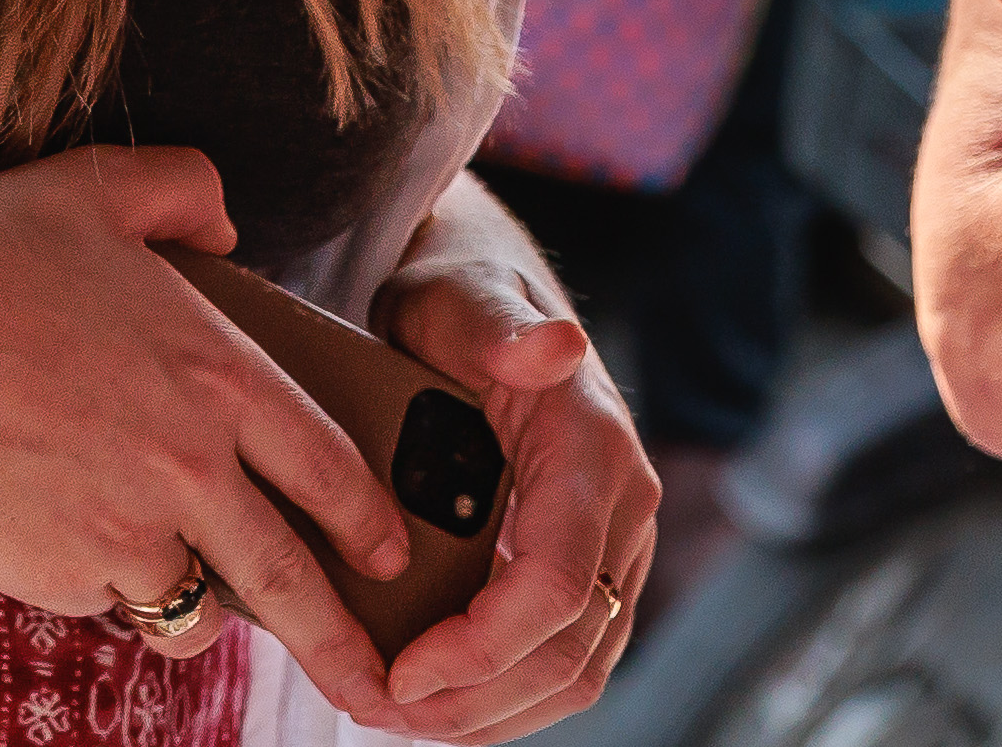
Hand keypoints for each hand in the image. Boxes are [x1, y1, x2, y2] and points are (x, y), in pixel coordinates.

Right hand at [0, 148, 410, 720]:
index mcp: (219, 375)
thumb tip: (230, 227)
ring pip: (192, 603)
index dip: (369, 518)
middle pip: (289, 578)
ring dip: (197, 601)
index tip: (392, 552)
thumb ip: (188, 192)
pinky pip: (106, 598)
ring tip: (179, 576)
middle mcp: (189, 465)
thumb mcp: (106, 185)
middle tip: (376, 684)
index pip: (327, 466)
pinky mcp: (60, 574)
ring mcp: (124, 529)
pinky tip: (68, 529)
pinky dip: (104, 583)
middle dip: (342, 642)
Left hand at [373, 255, 659, 740]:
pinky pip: (567, 660)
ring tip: (398, 715)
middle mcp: (624, 506)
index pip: (558, 587)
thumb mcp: (463, 300)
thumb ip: (503, 330)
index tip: (399, 670)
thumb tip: (555, 345)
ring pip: (576, 673)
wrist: (483, 297)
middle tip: (378, 707)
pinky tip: (439, 697)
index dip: (481, 649)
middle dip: (473, 701)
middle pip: (570, 652)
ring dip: (488, 714)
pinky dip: (504, 697)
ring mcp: (616, 543)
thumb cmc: (463, 296)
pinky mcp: (593, 567)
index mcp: (598, 449)